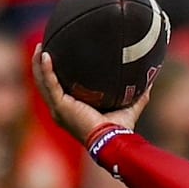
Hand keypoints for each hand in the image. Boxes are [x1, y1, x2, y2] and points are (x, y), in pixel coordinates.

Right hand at [31, 44, 150, 143]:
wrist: (112, 140)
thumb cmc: (119, 130)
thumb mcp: (129, 109)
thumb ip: (138, 97)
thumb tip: (150, 82)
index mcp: (71, 111)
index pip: (58, 91)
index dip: (54, 76)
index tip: (56, 59)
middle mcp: (61, 110)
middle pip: (45, 85)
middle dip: (41, 66)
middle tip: (42, 48)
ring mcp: (58, 109)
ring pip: (42, 82)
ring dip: (38, 64)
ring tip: (39, 47)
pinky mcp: (60, 106)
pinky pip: (50, 84)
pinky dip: (46, 69)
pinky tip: (45, 55)